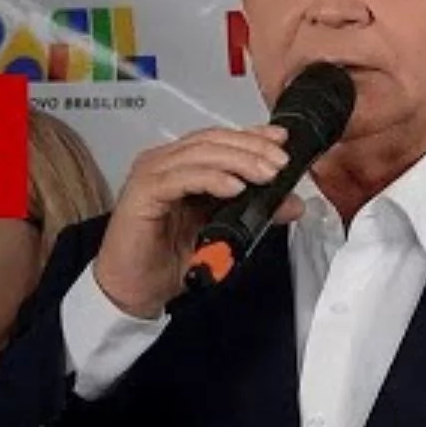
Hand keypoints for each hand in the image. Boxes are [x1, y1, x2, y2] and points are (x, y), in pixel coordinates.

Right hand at [92, 124, 302, 317]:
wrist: (133, 291)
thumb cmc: (167, 260)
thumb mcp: (223, 232)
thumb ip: (254, 213)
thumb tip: (292, 202)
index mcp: (181, 165)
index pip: (220, 139)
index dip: (252, 135)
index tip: (282, 141)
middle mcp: (164, 163)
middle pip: (212, 140)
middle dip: (251, 148)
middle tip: (280, 162)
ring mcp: (151, 175)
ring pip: (199, 154)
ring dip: (238, 161)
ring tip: (266, 174)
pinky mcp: (142, 193)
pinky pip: (181, 178)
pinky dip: (211, 179)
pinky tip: (234, 187)